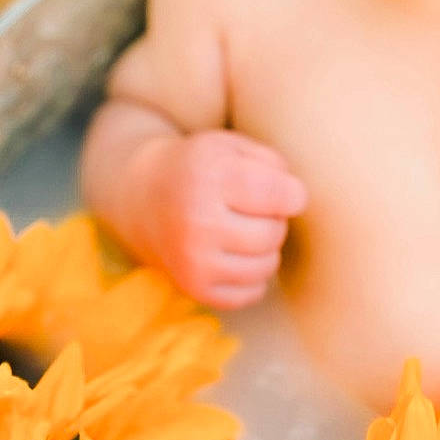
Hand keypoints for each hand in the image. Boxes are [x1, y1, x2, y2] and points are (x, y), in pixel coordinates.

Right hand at [134, 129, 306, 309]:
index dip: (293, 194)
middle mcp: (197, 221)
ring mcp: (193, 259)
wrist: (143, 198)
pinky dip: (252, 276)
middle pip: (274, 232)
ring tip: (243, 231)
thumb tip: (296, 200)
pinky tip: (234, 255)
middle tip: (252, 211)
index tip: (284, 192)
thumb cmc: (200, 168)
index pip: (281, 195)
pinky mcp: (194, 287)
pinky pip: (252, 293)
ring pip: (268, 265)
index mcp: (209, 176)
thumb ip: (272, 163)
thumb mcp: (230, 146)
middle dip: (274, 220)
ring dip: (265, 249)